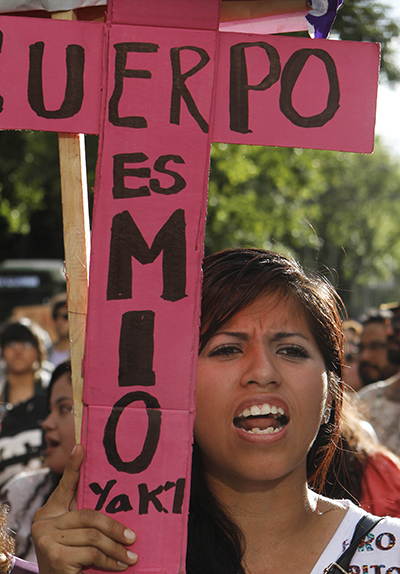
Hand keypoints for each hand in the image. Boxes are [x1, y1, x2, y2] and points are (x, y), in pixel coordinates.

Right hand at [32, 445, 137, 573]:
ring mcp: (46, 539)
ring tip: (131, 557)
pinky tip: (120, 566)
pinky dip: (110, 561)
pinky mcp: (54, 556)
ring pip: (93, 536)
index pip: (65, 486)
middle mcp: (43, 522)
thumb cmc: (72, 560)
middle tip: (133, 538)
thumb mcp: (78, 536)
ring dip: (116, 549)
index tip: (81, 447)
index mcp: (49, 512)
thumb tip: (112, 497)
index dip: (73, 467)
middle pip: (88, 515)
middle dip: (115, 528)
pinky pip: (92, 553)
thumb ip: (87, 518)